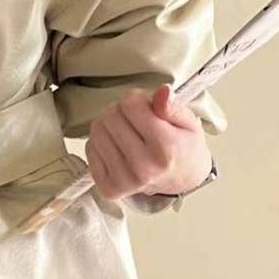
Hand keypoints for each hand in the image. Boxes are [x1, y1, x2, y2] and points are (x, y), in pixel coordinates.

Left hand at [85, 85, 212, 200]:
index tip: (144, 106)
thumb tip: (163, 92)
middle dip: (121, 111)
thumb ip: (173, 106)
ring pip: (97, 131)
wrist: (181, 180)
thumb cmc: (182, 148)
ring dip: (109, 125)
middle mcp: (144, 168)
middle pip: (111, 116)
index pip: (131, 105)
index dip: (136, 99)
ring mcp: (124, 180)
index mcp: (167, 149)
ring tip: (126, 132)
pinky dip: (101, 142)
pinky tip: (118, 147)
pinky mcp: (108, 187)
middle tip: (135, 120)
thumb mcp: (188, 122)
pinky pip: (90, 148)